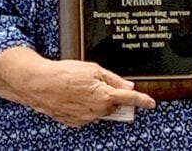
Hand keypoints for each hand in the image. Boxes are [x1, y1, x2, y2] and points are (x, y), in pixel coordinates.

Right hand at [23, 58, 155, 126]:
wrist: (40, 84)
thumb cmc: (65, 74)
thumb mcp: (93, 69)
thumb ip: (113, 79)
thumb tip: (128, 86)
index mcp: (105, 96)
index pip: (130, 99)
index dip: (143, 100)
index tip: (151, 103)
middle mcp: (97, 111)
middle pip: (114, 105)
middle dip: (111, 96)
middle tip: (98, 84)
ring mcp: (85, 118)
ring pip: (100, 110)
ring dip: (97, 101)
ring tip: (80, 87)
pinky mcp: (74, 122)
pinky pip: (87, 115)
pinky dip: (85, 107)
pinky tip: (73, 96)